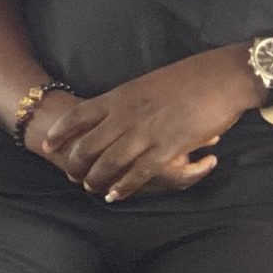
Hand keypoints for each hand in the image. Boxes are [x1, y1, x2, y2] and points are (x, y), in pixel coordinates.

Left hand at [40, 48, 252, 201]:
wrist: (223, 78)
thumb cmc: (193, 77)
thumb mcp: (151, 82)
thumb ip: (133, 98)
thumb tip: (123, 108)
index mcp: (122, 96)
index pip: (79, 116)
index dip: (61, 133)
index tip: (49, 145)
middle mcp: (127, 116)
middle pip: (88, 145)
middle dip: (76, 164)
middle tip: (72, 176)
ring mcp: (146, 133)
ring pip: (109, 162)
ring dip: (96, 179)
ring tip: (91, 188)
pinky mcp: (167, 147)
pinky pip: (139, 172)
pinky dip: (124, 186)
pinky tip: (115, 195)